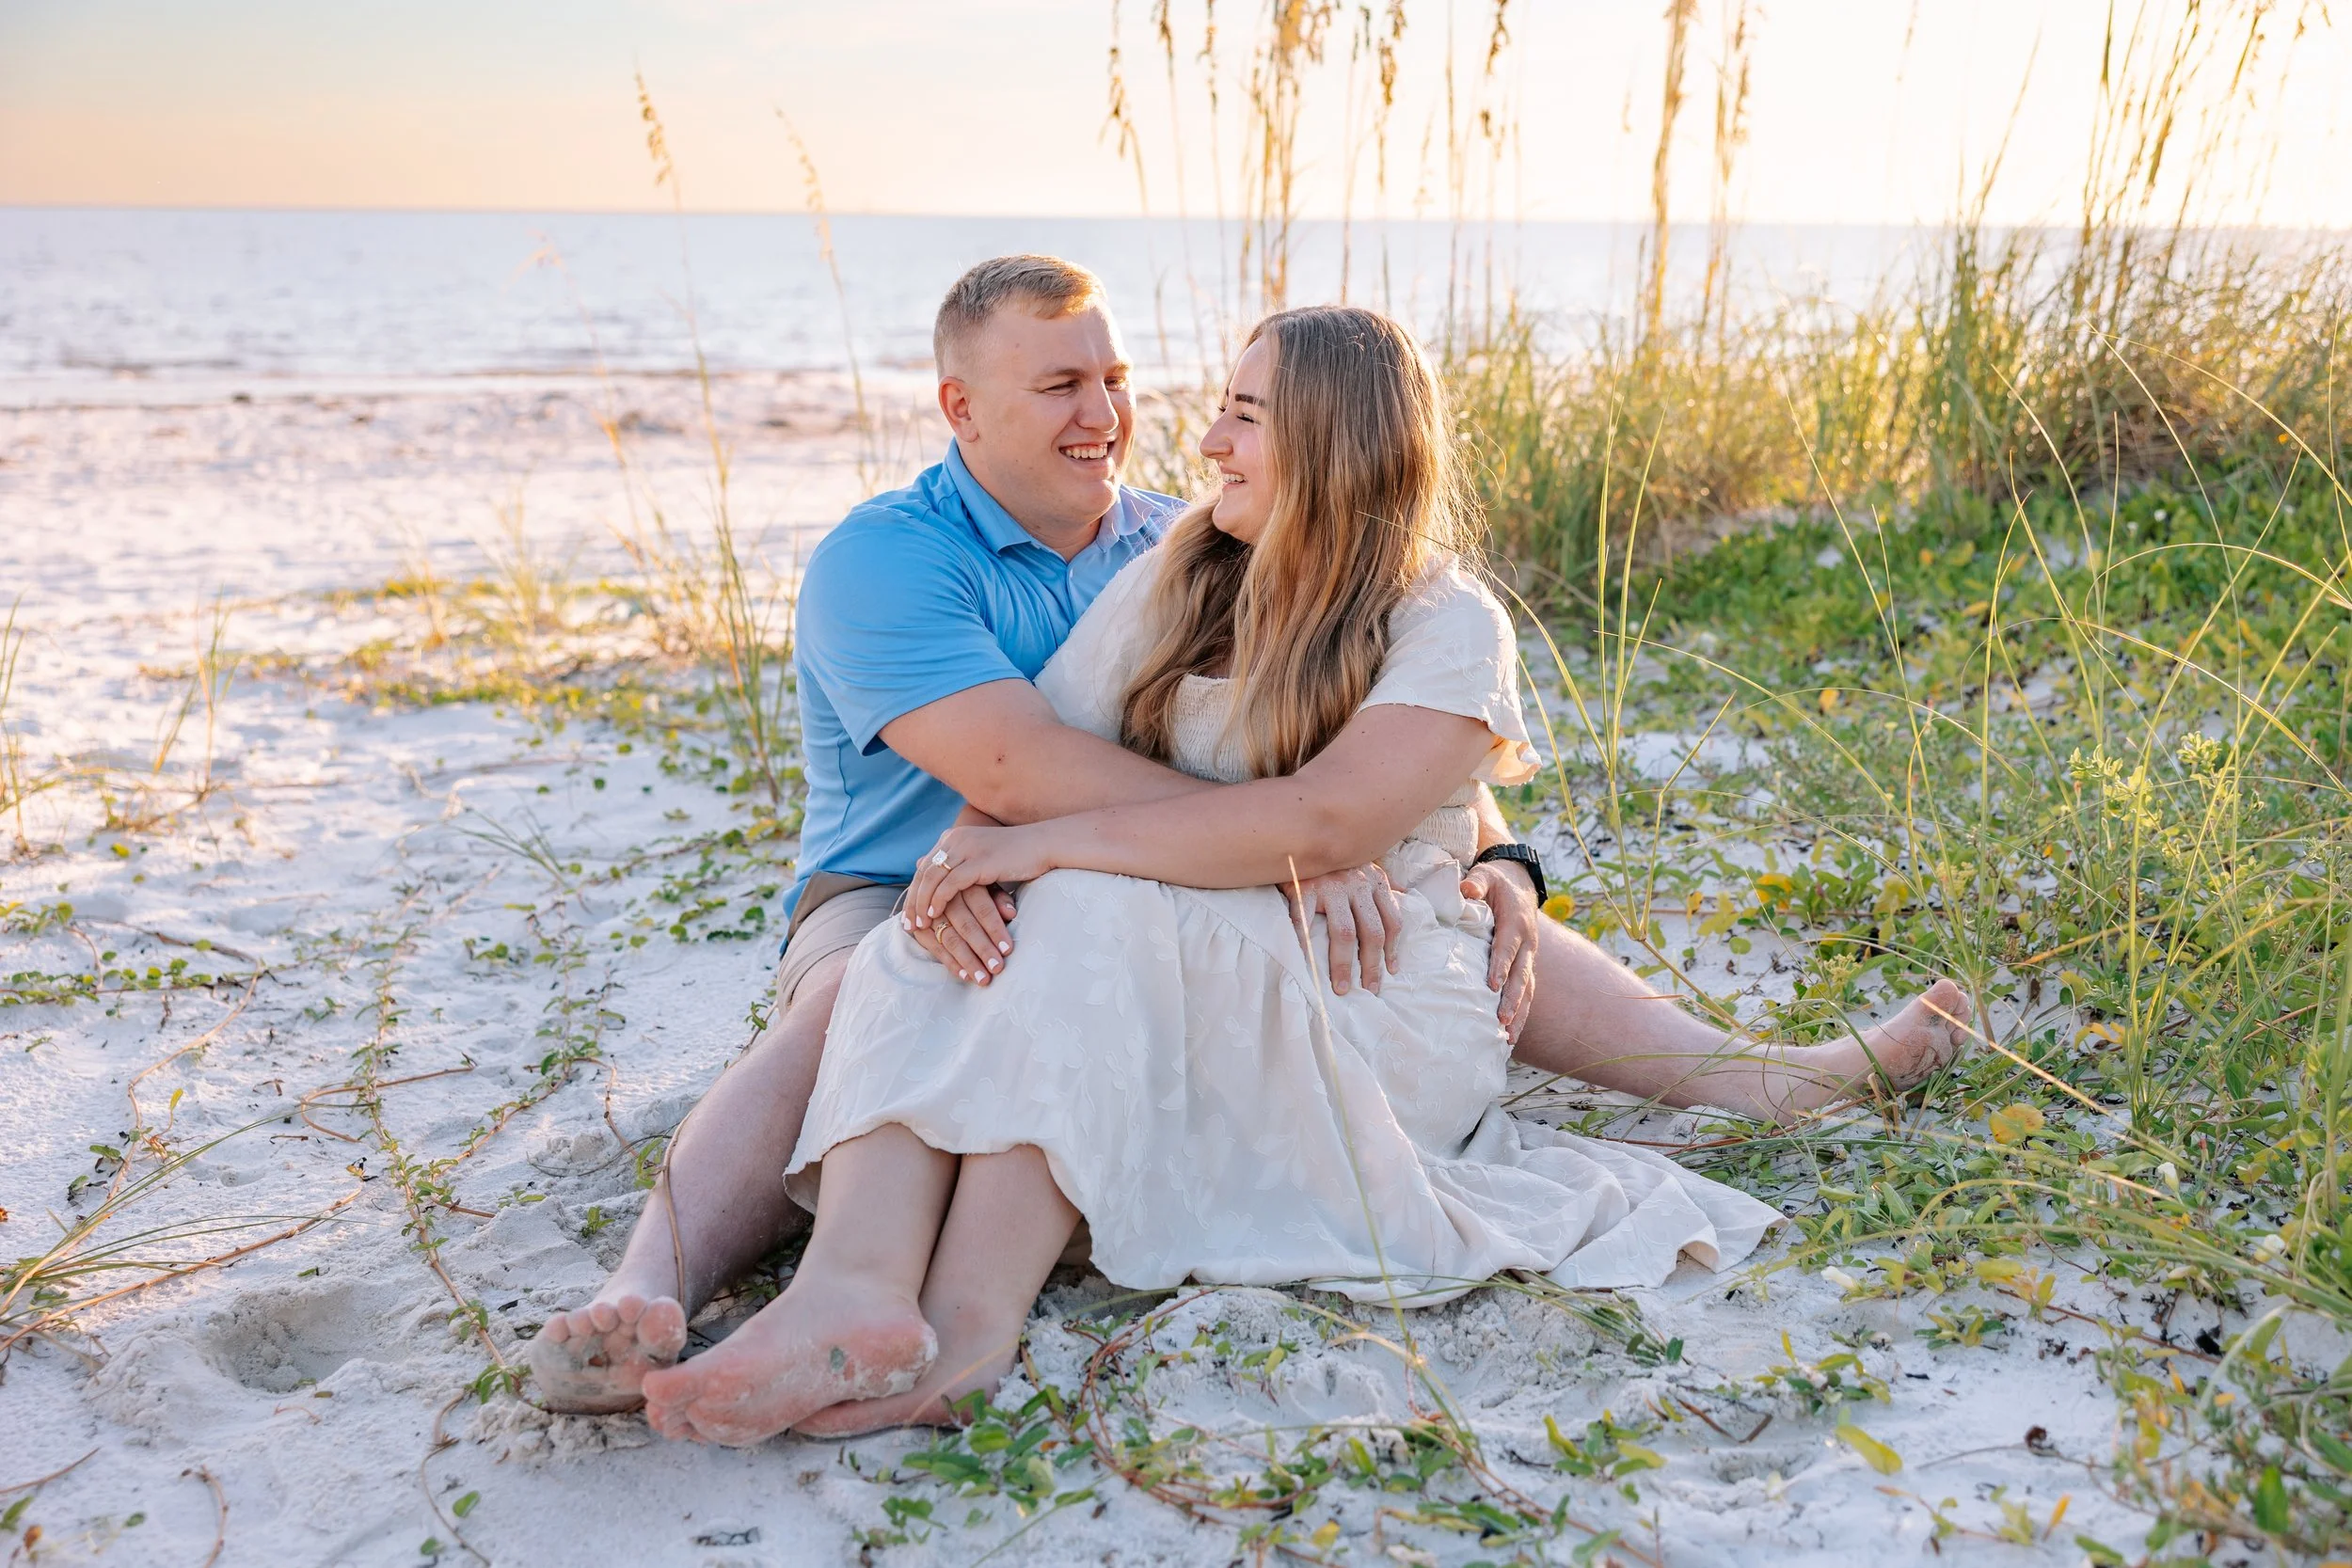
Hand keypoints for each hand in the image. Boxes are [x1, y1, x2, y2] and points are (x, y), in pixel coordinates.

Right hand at [901, 883, 1019, 985]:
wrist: (937, 885)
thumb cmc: (973, 888)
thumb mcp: (988, 886)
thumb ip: (999, 898)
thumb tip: (1011, 913)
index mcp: (966, 882)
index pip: (982, 908)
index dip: (995, 929)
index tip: (1007, 949)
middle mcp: (945, 897)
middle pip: (965, 925)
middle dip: (982, 949)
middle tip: (997, 968)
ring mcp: (929, 913)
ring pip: (949, 938)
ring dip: (967, 960)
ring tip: (982, 978)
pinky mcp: (919, 927)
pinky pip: (934, 948)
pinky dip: (950, 962)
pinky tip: (964, 975)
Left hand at [909, 824, 1058, 928]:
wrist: (1043, 845)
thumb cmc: (1016, 856)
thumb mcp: (981, 859)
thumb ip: (960, 867)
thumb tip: (941, 883)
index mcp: (953, 837)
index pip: (925, 867)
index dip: (915, 891)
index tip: (909, 914)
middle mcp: (955, 839)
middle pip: (923, 873)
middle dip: (913, 900)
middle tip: (907, 924)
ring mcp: (966, 848)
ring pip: (932, 879)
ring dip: (922, 904)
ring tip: (919, 925)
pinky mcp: (977, 861)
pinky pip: (949, 884)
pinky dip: (938, 900)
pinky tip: (934, 915)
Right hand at [1284, 864, 1402, 996]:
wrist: (1298, 833)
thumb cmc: (1332, 856)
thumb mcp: (1362, 863)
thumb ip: (1380, 881)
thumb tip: (1403, 892)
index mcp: (1375, 880)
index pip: (1392, 920)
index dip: (1393, 949)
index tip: (1390, 970)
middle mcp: (1357, 883)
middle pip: (1373, 932)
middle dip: (1372, 965)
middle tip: (1370, 988)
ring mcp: (1331, 886)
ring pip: (1345, 933)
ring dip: (1344, 964)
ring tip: (1341, 987)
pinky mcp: (1304, 887)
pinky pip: (1306, 922)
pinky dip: (1306, 944)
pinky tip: (1308, 963)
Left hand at [1461, 860, 1538, 1043]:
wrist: (1519, 886)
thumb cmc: (1495, 883)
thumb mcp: (1486, 876)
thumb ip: (1476, 882)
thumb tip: (1465, 890)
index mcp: (1516, 922)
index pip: (1507, 946)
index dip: (1500, 965)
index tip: (1492, 986)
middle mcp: (1527, 943)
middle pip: (1521, 974)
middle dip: (1512, 999)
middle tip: (1501, 1020)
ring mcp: (1529, 957)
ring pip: (1527, 989)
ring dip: (1519, 1013)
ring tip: (1509, 1037)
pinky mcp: (1526, 967)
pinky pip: (1526, 992)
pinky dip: (1520, 1013)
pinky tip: (1510, 1034)